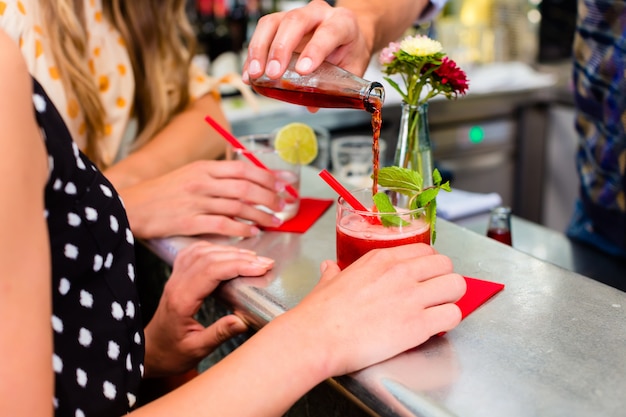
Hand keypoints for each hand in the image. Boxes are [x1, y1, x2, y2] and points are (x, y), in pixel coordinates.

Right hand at [118, 160, 284, 238]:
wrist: (131, 205)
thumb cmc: (162, 192)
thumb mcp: (189, 175)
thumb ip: (215, 177)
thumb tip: (246, 181)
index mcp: (204, 168)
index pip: (244, 169)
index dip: (268, 176)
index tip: (284, 182)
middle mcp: (202, 182)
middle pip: (246, 188)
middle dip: (269, 197)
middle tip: (282, 205)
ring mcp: (196, 202)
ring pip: (238, 207)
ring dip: (261, 215)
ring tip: (274, 221)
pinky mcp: (189, 222)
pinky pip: (223, 225)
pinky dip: (242, 229)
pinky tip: (253, 232)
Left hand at [142, 241, 274, 376]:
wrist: (151, 350)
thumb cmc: (172, 353)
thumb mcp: (196, 350)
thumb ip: (219, 334)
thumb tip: (242, 320)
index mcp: (182, 300)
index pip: (212, 271)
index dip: (238, 265)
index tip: (261, 268)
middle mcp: (177, 284)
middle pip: (210, 258)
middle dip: (241, 257)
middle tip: (265, 263)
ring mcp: (175, 277)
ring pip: (202, 251)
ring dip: (229, 250)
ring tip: (253, 257)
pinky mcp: (177, 276)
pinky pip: (194, 252)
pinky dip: (214, 248)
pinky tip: (228, 252)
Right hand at [243, 0, 371, 82]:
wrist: (346, 36)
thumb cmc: (349, 50)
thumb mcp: (351, 68)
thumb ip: (337, 86)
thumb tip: (311, 106)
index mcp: (342, 23)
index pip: (328, 32)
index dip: (314, 50)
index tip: (302, 70)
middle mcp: (318, 13)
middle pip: (295, 21)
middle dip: (280, 48)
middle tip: (273, 74)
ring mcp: (296, 15)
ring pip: (273, 22)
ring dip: (260, 49)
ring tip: (256, 74)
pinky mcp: (279, 22)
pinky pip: (262, 32)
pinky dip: (253, 54)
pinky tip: (250, 74)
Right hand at [281, 243, 465, 377]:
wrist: (317, 337)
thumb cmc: (319, 313)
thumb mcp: (327, 281)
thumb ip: (334, 272)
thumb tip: (330, 268)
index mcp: (381, 259)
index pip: (425, 250)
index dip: (428, 265)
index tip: (424, 277)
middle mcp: (400, 272)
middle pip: (446, 264)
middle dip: (444, 279)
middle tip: (434, 294)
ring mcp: (412, 297)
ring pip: (457, 286)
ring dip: (451, 298)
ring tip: (438, 310)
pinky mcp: (418, 325)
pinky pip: (454, 315)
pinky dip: (449, 321)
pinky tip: (435, 327)